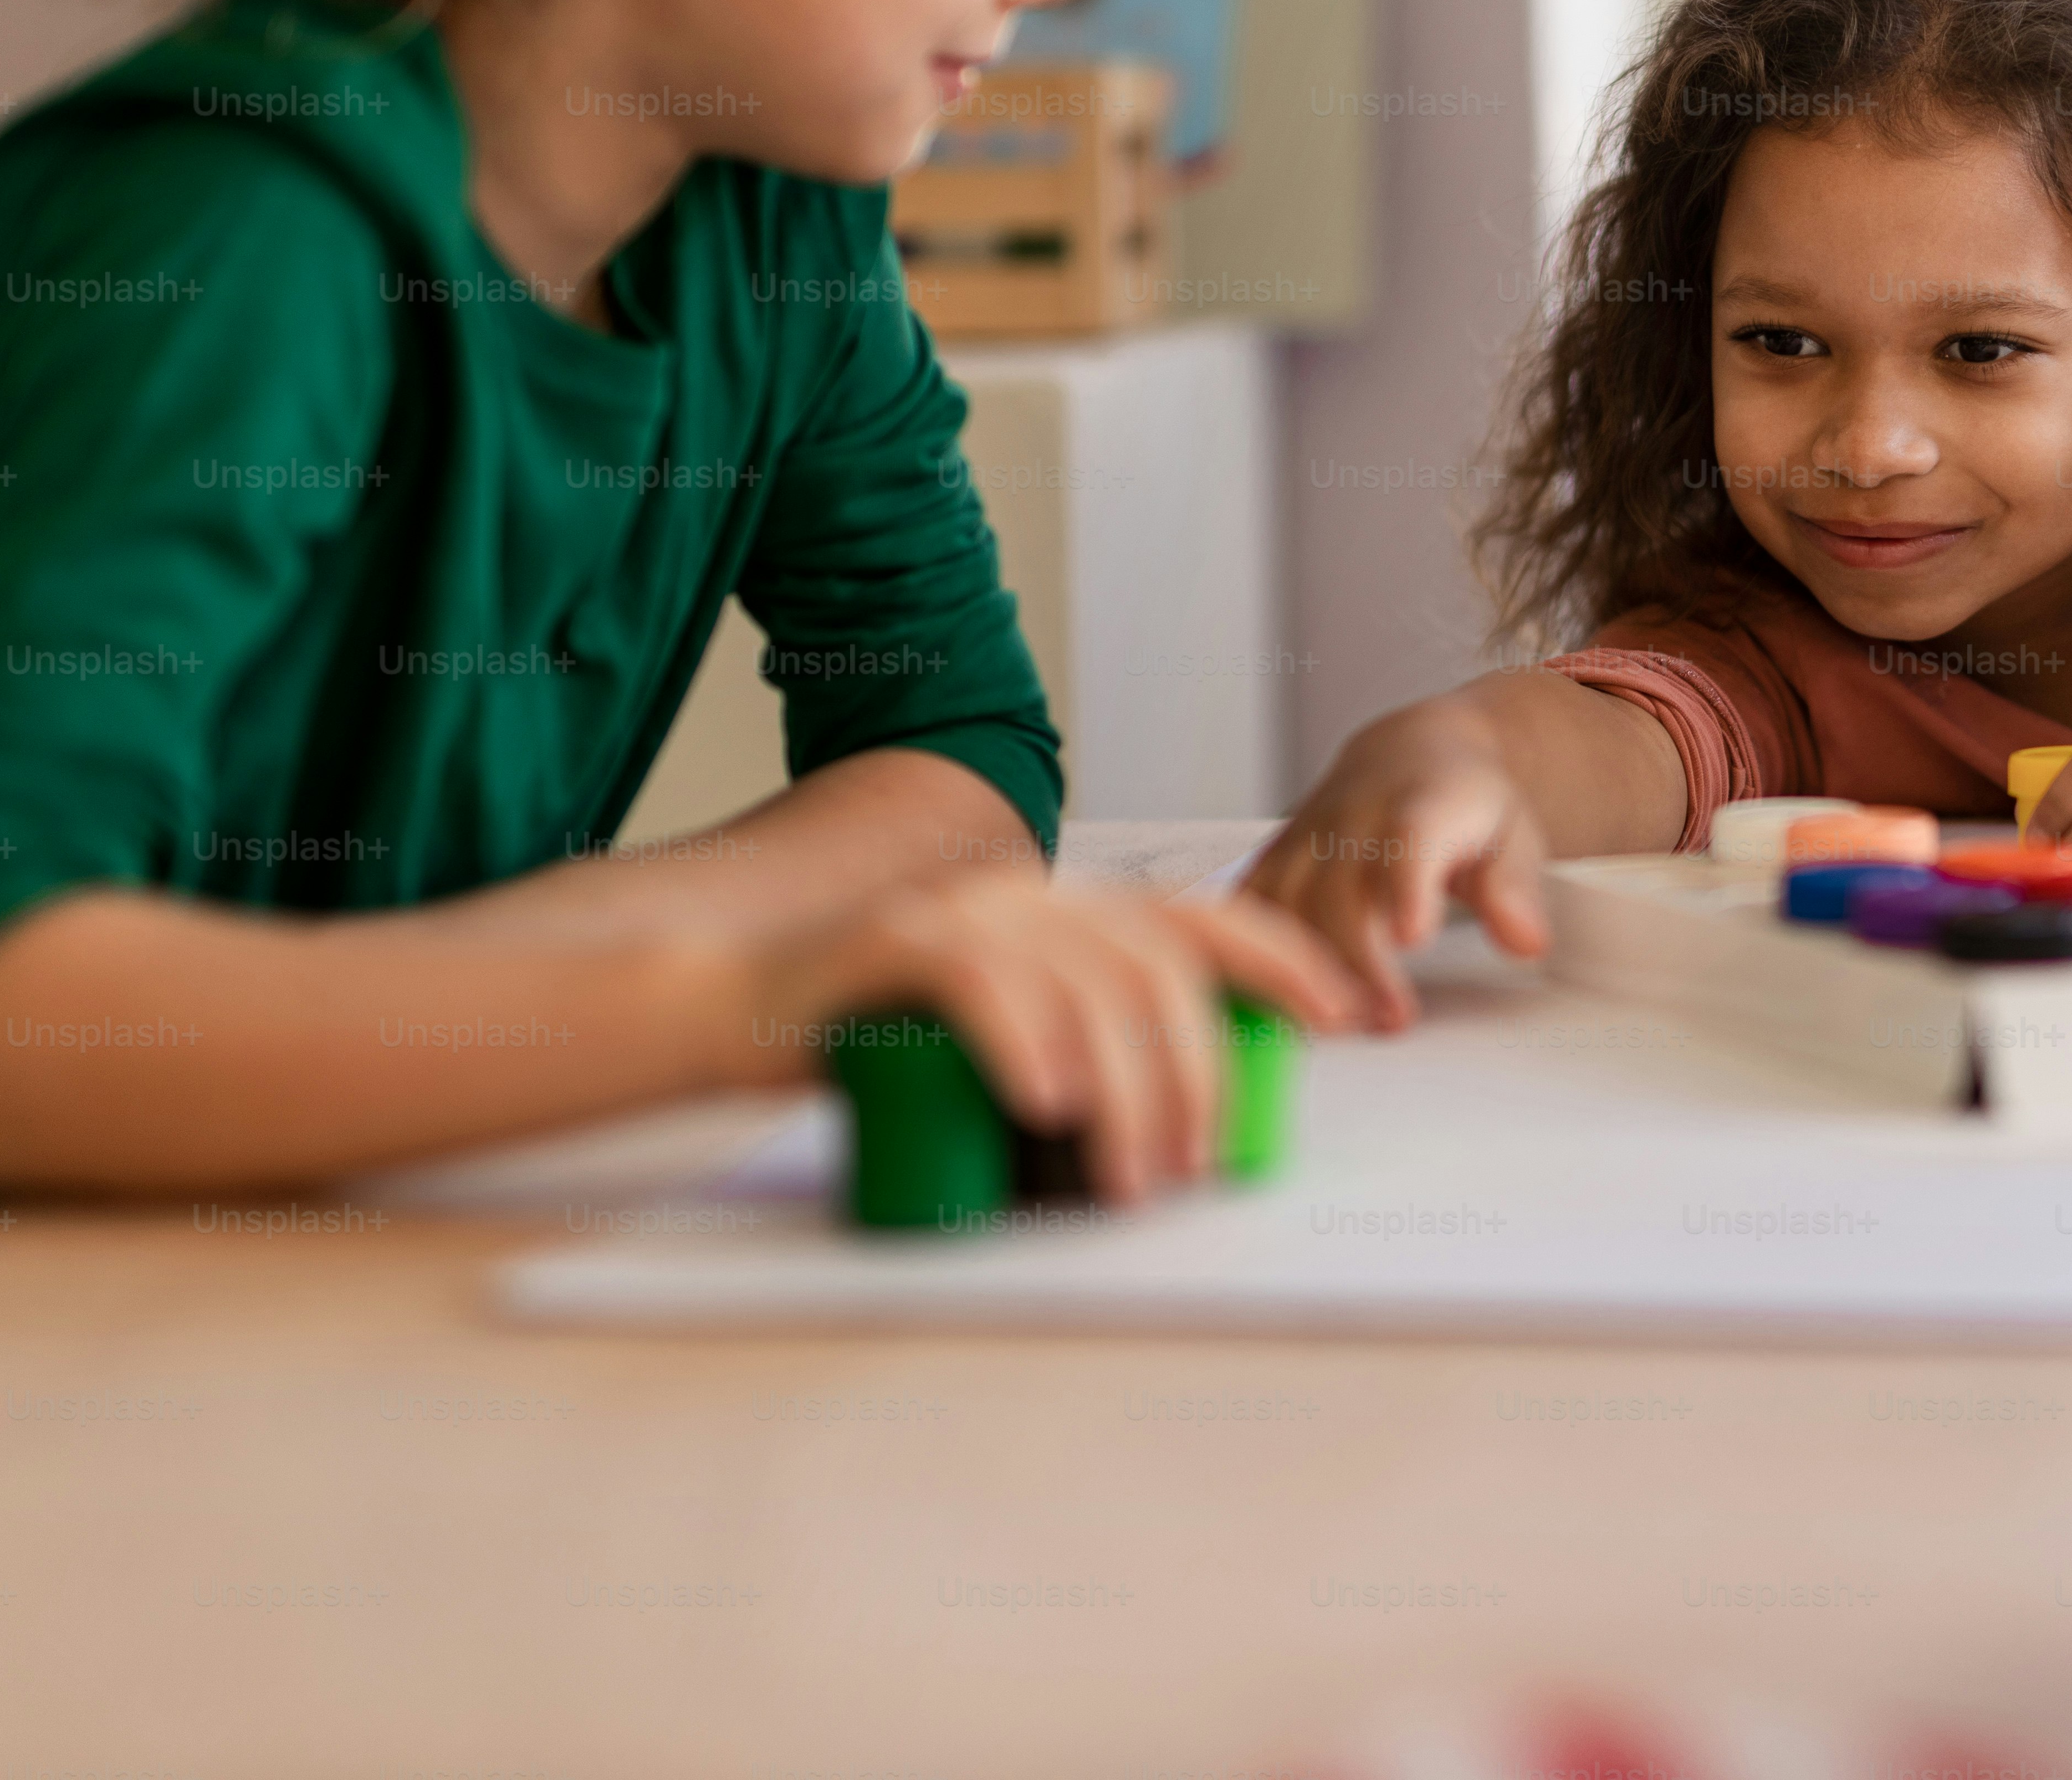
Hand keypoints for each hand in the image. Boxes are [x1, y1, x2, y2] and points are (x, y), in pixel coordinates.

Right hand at [737, 878, 1366, 1203]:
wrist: (731, 1010)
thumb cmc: (876, 1048)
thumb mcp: (1002, 1043)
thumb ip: (1078, 1051)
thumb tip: (1179, 1129)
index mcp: (1066, 911)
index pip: (1198, 921)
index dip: (1280, 961)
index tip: (1340, 1017)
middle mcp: (1028, 895)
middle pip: (1153, 971)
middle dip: (1195, 1074)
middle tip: (1196, 1168)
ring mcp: (962, 910)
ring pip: (1084, 988)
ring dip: (1125, 1089)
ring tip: (1131, 1177)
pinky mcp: (895, 941)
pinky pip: (984, 981)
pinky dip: (1026, 1041)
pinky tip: (1050, 1101)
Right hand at [1243, 698, 1553, 1023]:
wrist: (1407, 756)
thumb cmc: (1463, 806)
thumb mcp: (1511, 836)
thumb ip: (1514, 890)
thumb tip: (1524, 941)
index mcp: (1422, 804)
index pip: (1410, 840)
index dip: (1407, 886)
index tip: (1413, 936)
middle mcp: (1353, 816)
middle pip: (1340, 891)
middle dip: (1358, 962)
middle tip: (1390, 1019)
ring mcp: (1304, 837)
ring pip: (1286, 905)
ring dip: (1306, 970)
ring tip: (1342, 1025)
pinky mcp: (1271, 859)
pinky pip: (1248, 908)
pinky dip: (1255, 954)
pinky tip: (1275, 1000)